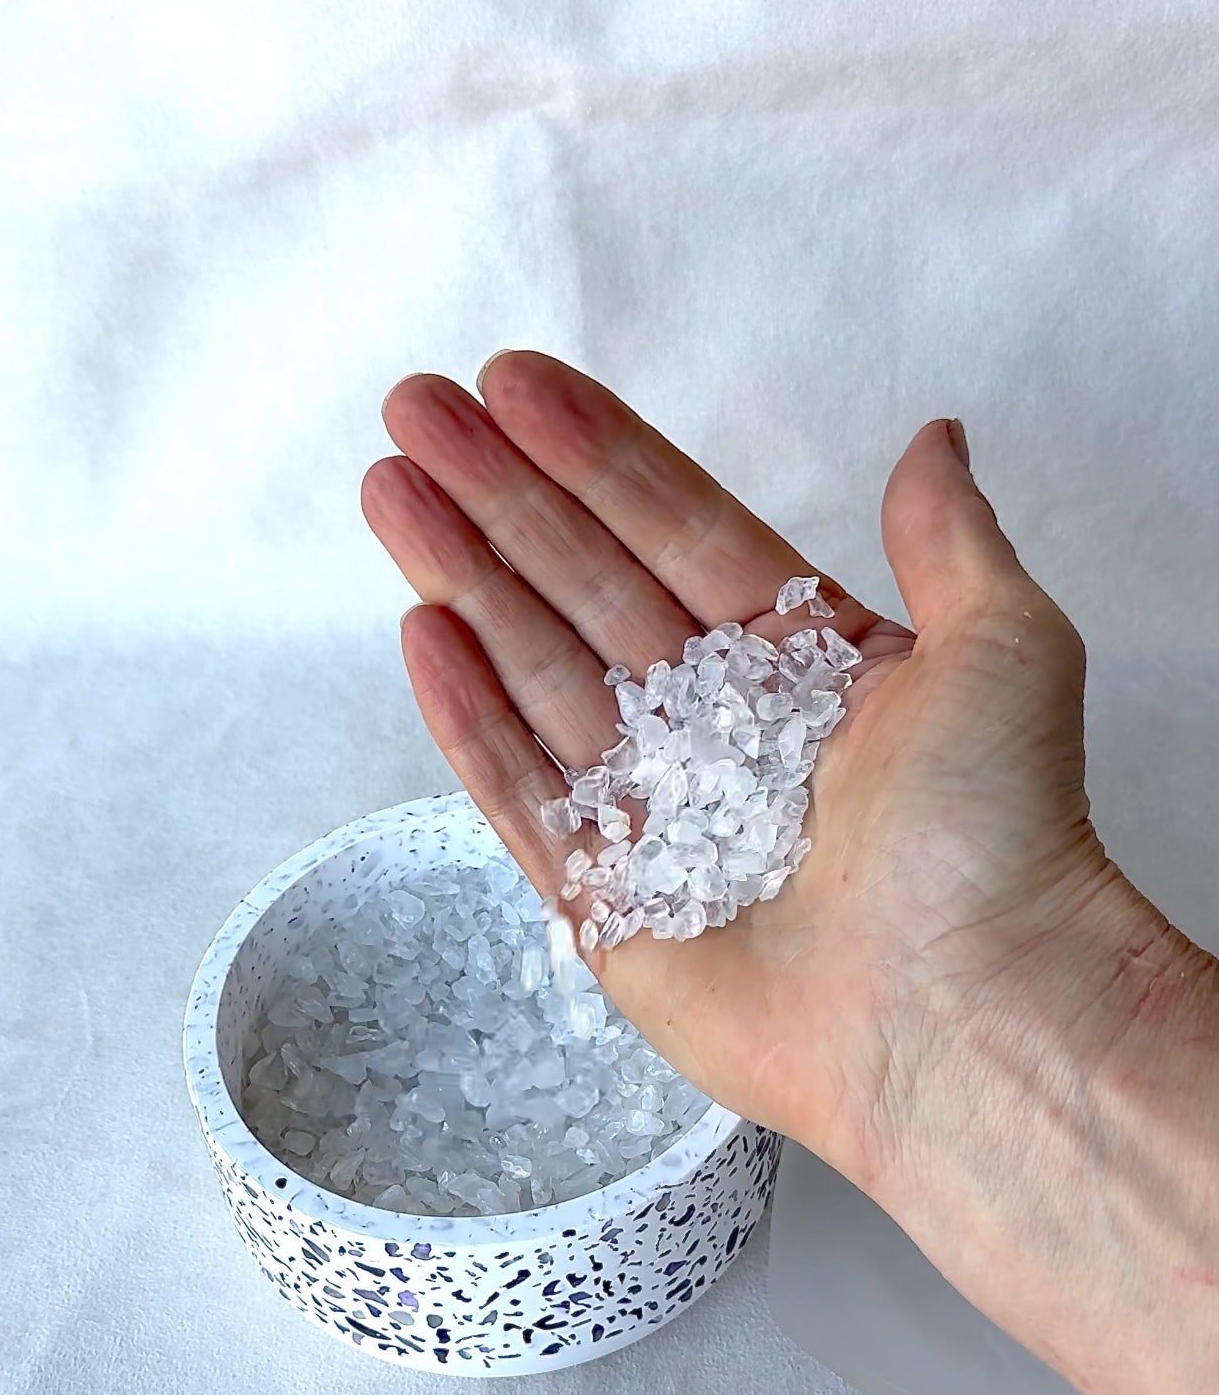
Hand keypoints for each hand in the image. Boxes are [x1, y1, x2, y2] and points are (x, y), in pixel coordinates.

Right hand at [360, 350, 1116, 1194]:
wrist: (970, 1010)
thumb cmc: (1002, 832)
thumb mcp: (1005, 645)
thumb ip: (948, 536)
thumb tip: (934, 435)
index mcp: (808, 667)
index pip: (680, 536)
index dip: (599, 459)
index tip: (518, 384)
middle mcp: (724, 735)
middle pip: (588, 590)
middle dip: (500, 498)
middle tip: (415, 409)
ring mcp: (659, 821)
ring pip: (538, 675)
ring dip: (462, 579)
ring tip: (389, 488)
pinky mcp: (611, 910)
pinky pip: (522, 798)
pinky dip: (468, 719)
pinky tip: (420, 630)